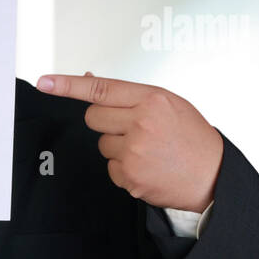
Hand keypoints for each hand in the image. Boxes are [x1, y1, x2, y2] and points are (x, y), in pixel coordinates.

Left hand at [36, 72, 222, 212]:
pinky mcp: (130, 176)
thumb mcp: (170, 104)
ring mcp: (135, 152)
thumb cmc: (191, 138)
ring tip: (147, 149)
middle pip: (93, 117)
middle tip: (132, 128)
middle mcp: (142, 123)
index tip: (45, 82)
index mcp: (153, 100)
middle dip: (106, 122)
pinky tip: (147, 166)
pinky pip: (110, 166)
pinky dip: (124, 168)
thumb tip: (91, 82)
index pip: (101, 89)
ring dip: (118, 146)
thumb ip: (132, 95)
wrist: (213, 176)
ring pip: (102, 143)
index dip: (69, 85)